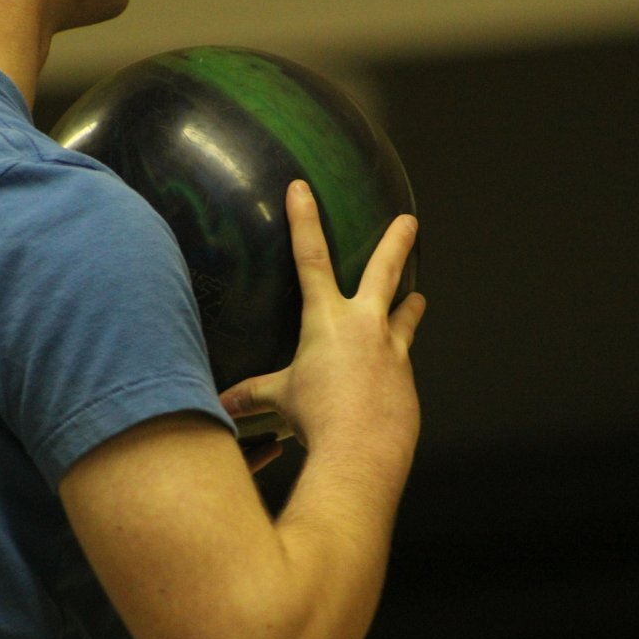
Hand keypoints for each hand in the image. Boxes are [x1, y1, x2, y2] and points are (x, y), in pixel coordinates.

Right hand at [220, 180, 424, 468]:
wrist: (362, 451)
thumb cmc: (316, 419)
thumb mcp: (280, 400)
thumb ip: (253, 394)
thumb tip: (220, 403)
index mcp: (327, 320)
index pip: (310, 257)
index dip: (304, 220)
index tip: (301, 188)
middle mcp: (365, 326)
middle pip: (383, 272)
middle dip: (396, 243)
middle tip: (410, 221)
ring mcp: (393, 352)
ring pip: (405, 317)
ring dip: (410, 306)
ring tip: (418, 298)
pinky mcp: (407, 382)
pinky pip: (400, 366)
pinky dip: (393, 366)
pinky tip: (386, 382)